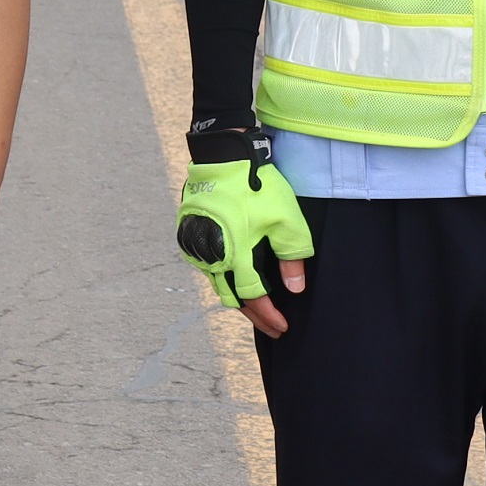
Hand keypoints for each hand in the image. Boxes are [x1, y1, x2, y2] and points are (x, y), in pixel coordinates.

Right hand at [176, 154, 312, 339]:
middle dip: (254, 316)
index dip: (268, 316)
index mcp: (235, 257)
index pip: (253, 298)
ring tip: (258, 305)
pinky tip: (239, 277)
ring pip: (218, 284)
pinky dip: (225, 279)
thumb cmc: (256, 187)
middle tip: (272, 326)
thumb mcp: (285, 220)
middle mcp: (212, 258)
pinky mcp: (191, 236)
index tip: (282, 326)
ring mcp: (197, 248)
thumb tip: (294, 288)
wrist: (222, 158)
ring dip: (238, 298)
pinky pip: (209, 268)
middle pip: (232, 299)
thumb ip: (292, 256)